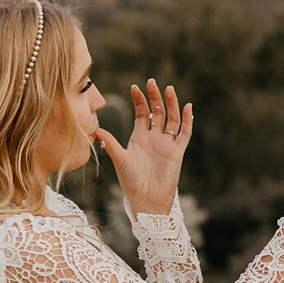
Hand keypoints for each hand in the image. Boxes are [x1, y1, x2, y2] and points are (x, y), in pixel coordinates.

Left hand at [92, 78, 191, 216]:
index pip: (141, 113)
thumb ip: (110, 143)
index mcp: (139, 137)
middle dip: (154, 97)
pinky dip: (187, 120)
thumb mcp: (120, 159)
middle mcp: (153, 138)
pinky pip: (184, 133)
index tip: (134, 87)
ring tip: (169, 89)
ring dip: (171, 104)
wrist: (146, 200)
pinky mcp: (177, 152)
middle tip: (152, 82)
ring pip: (171, 119)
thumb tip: (94, 129)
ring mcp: (166, 144)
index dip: (139, 100)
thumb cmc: (131, 182)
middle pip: (156, 112)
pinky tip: (188, 107)